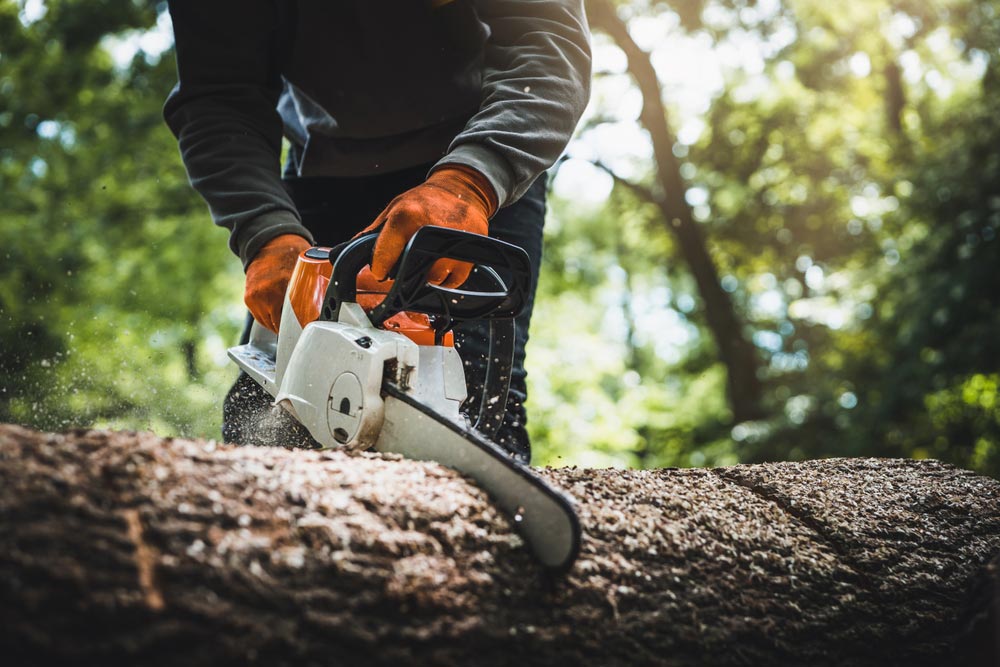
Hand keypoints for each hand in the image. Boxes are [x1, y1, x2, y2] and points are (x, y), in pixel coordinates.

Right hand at [244, 233, 311, 331]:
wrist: (268, 244)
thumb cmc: (290, 255)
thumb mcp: (306, 268)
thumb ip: (314, 286)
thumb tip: (329, 302)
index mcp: (283, 285)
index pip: (292, 317)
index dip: (301, 326)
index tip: (307, 329)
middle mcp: (267, 293)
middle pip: (280, 325)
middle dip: (292, 327)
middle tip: (301, 326)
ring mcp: (256, 297)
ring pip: (270, 325)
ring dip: (280, 325)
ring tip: (289, 317)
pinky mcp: (249, 299)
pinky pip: (261, 319)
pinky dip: (270, 319)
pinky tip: (278, 312)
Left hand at [358, 165, 497, 287]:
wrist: (463, 190)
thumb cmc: (426, 200)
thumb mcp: (395, 208)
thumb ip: (374, 232)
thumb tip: (351, 251)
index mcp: (407, 217)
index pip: (384, 259)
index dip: (380, 268)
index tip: (381, 270)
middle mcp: (431, 230)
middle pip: (408, 273)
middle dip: (404, 273)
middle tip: (406, 262)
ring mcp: (453, 244)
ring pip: (433, 280)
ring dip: (426, 276)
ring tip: (428, 258)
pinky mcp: (471, 254)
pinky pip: (452, 282)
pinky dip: (445, 278)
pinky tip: (443, 261)